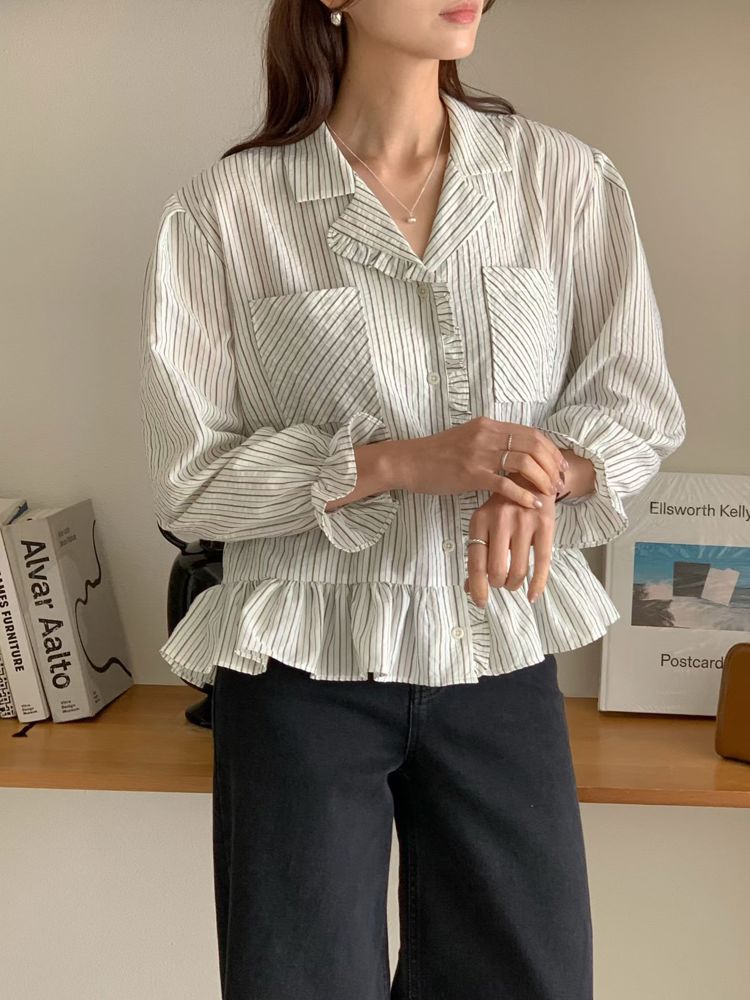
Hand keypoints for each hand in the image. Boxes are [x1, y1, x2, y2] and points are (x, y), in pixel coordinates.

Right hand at [386, 417, 568, 510]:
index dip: (551, 449)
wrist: (408, 462)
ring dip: (542, 479)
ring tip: (550, 492)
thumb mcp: (468, 438)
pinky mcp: (470, 474)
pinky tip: (532, 504)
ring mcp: (479, 454)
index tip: (561, 464)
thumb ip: (492, 441)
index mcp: (489, 425)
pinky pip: (504, 484)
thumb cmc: (437, 455)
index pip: (531, 433)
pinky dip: (523, 494)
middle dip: (552, 464)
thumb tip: (516, 452)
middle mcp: (487, 435)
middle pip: (533, 445)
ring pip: (523, 462)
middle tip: (560, 481)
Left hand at [463, 471, 555, 606]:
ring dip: (514, 584)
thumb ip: (477, 552)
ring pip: (518, 570)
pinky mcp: (546, 525)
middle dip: (498, 584)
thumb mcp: (485, 522)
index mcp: (480, 520)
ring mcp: (524, 521)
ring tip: (513, 582)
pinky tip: (533, 596)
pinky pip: (542, 563)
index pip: (475, 562)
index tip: (480, 602)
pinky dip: (537, 585)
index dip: (477, 587)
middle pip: (497, 571)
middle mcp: (500, 520)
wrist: (532, 476)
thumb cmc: (504, 506)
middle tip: (500, 583)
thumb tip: (468, 587)